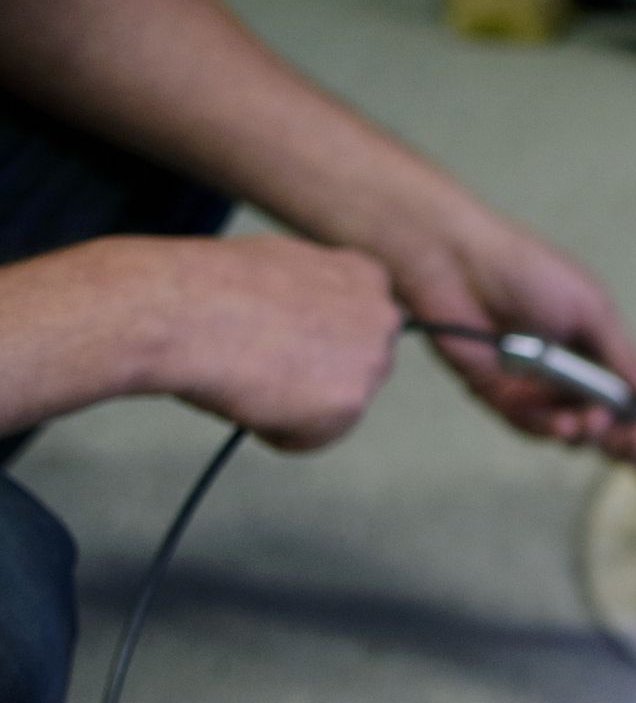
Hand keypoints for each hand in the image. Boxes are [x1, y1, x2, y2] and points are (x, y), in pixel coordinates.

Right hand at [134, 235, 401, 450]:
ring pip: (335, 406)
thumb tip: (305, 321)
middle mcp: (383, 317)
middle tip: (266, 366)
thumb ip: (311, 296)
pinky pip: (310, 436)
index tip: (291, 341)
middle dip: (317, 375)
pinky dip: (278, 431)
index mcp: (367, 275)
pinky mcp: (350, 404)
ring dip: (296, 405)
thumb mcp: (277, 266)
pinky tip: (249, 400)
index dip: (319, 338)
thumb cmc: (212, 286)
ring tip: (250, 375)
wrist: (185, 310)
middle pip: (356, 369)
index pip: (361, 325)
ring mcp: (372, 361)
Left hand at [374, 209, 635, 477]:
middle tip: (635, 444)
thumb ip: (625, 358)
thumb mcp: (592, 310)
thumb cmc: (528, 271)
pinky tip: (563, 425)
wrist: (458, 262)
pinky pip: (531, 427)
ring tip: (593, 422)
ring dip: (588, 435)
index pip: (629, 398)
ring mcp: (534, 387)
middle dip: (623, 441)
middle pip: (604, 425)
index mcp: (595, 348)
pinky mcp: (500, 397)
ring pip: (571, 433)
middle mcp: (567, 373)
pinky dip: (551, 430)